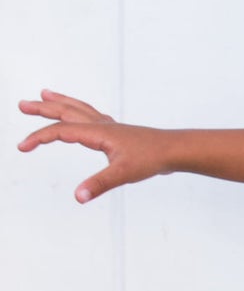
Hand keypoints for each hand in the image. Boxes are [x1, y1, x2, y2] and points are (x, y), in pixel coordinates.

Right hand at [16, 90, 170, 202]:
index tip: (22, 147)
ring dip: (60, 102)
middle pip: (66, 111)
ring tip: (45, 93)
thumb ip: (99, 184)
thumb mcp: (123, 174)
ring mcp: (109, 126)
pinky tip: (80, 114)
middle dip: (43, 108)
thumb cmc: (151, 158)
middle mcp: (101, 125)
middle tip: (22, 104)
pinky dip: (79, 110)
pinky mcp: (116, 131)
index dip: (39, 137)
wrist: (174, 150)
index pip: (60, 131)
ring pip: (79, 109)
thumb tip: (78, 196)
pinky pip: (91, 115)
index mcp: (98, 132)